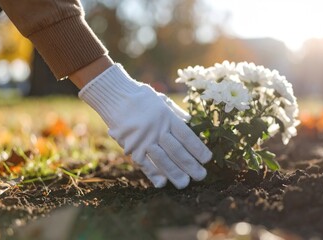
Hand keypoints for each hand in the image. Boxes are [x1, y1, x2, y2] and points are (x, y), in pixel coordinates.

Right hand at [79, 64, 211, 188]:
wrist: (115, 97)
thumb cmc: (141, 97)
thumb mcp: (162, 100)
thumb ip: (176, 113)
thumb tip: (190, 121)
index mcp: (167, 117)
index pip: (186, 136)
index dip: (198, 149)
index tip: (207, 159)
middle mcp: (157, 130)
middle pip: (177, 151)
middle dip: (190, 165)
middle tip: (201, 176)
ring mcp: (143, 140)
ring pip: (162, 160)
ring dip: (175, 174)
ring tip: (185, 184)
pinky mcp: (131, 147)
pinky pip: (144, 163)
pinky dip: (153, 174)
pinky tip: (162, 183)